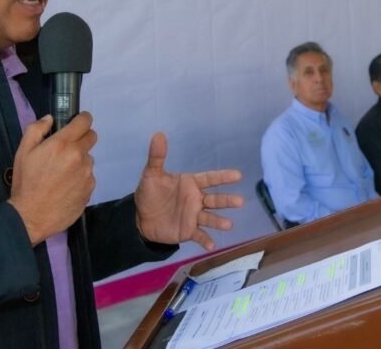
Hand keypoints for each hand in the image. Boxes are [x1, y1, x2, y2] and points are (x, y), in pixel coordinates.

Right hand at [8, 113, 97, 245]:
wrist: (31, 216)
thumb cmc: (25, 183)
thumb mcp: (23, 153)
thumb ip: (36, 130)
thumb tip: (50, 119)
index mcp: (62, 144)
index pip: (85, 122)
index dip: (82, 119)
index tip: (78, 122)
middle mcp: (79, 156)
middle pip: (91, 137)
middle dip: (80, 139)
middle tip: (65, 150)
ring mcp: (87, 173)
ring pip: (88, 159)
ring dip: (79, 161)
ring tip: (61, 174)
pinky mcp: (90, 188)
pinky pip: (88, 176)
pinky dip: (80, 178)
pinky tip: (66, 187)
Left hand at [134, 132, 243, 250]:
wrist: (139, 218)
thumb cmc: (149, 194)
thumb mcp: (151, 174)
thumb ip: (157, 157)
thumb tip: (158, 134)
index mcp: (191, 184)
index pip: (210, 179)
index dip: (223, 177)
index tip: (238, 175)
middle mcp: (196, 199)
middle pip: (215, 199)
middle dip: (227, 200)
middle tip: (240, 201)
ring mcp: (194, 216)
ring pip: (210, 218)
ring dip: (219, 221)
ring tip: (229, 225)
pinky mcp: (188, 231)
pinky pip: (199, 235)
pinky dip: (206, 240)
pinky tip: (211, 245)